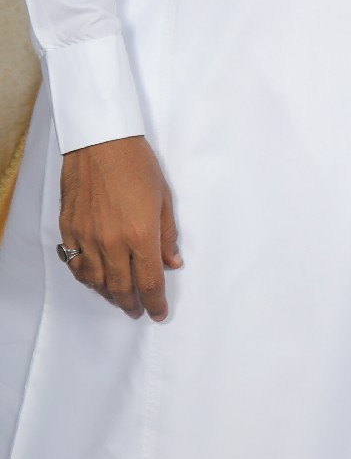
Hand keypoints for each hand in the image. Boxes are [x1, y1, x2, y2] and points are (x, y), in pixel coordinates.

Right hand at [58, 134, 178, 320]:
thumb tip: (173, 263)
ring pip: (96, 281)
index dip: (155, 302)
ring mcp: (87, 238)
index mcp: (141, 234)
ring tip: (120, 298)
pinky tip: (95, 280)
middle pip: (121, 287)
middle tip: (138, 311)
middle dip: (132, 304)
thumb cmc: (138, 166)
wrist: (100, 145)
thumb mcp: (164, 199)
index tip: (159, 313)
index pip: (150, 281)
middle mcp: (112, 242)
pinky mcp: (69, 231)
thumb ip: (168, 235)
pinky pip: (76, 265)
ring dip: (109, 294)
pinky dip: (87, 278)